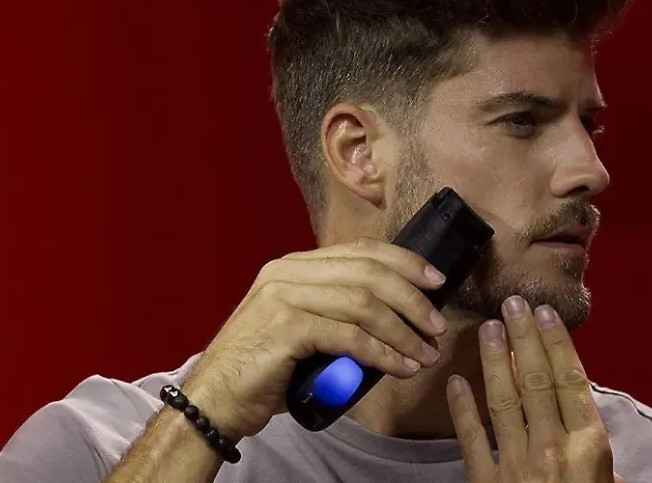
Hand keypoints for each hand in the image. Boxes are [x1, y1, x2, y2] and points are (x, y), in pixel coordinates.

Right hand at [181, 237, 448, 437]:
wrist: (214, 399)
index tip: (436, 281)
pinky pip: (349, 336)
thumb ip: (338, 313)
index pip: (361, 251)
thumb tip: (397, 318)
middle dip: (412, 299)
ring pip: (364, 303)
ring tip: (425, 353)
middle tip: (437, 326)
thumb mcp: (304, 328)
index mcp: (295, 266)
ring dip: (403, 331)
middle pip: (369, 273)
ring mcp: (284, 296)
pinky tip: (400, 366)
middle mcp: (288, 272)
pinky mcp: (286, 327)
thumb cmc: (264, 369)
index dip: (404, 262)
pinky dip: (382, 352)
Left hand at [447, 296, 622, 482]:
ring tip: (488, 328)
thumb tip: (588, 427)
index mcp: (588, 445)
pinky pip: (472, 439)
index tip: (545, 313)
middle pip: (537, 381)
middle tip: (513, 304)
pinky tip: (456, 382)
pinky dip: (463, 410)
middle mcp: (552, 448)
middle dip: (524, 338)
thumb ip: (598, 453)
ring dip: (495, 360)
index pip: (571, 381)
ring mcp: (516, 465)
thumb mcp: (606, 482)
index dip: (557, 343)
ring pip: (504, 401)